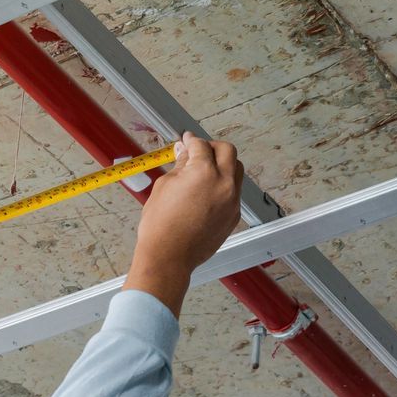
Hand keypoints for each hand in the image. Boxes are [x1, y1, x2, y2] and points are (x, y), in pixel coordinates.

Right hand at [125, 133, 242, 315]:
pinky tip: (207, 191)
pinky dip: (224, 185)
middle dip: (212, 147)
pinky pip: (235, 191)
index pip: (201, 145)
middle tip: (197, 151)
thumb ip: (180, 165)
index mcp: (204, 172)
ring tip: (204, 171)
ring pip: (236, 170)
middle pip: (227, 151)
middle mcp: (224, 184)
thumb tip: (185, 152)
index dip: (191, 140)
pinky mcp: (234, 215)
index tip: (186, 140)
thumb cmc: (160, 225)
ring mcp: (232, 201)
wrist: (169, 257)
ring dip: (223, 164)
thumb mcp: (164, 186)